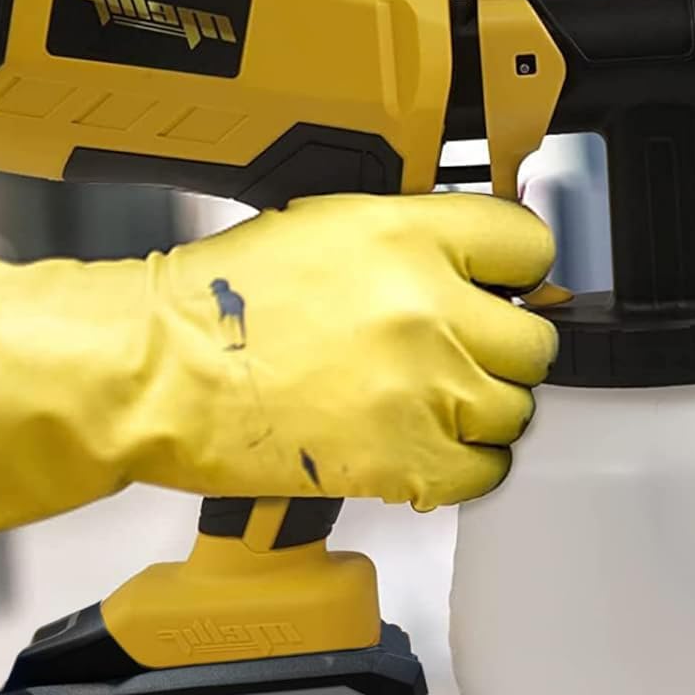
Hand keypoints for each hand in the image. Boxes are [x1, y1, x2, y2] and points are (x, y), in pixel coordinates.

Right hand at [136, 192, 559, 510]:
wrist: (160, 371)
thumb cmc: (227, 301)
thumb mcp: (333, 224)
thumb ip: (418, 238)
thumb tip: (482, 267)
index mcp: (410, 235)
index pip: (531, 246)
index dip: (521, 270)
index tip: (509, 286)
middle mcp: (428, 309)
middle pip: (534, 340)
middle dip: (505, 347)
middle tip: (466, 351)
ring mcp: (422, 388)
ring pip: (516, 408)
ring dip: (484, 407)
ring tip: (434, 399)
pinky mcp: (403, 458)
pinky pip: (486, 470)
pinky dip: (467, 463)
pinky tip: (431, 443)